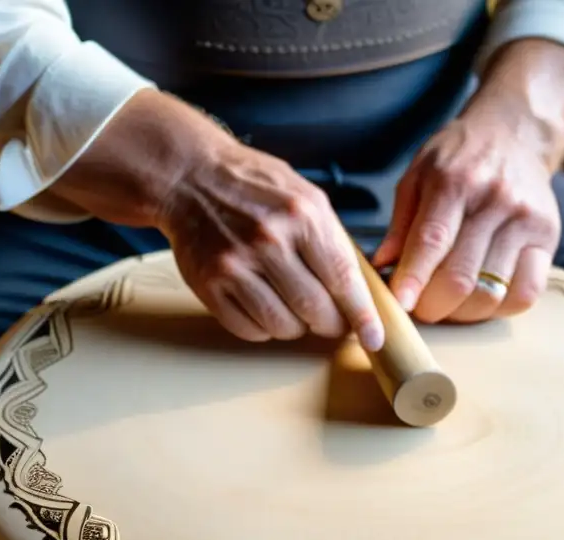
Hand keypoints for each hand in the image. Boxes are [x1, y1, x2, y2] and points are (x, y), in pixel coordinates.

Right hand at [159, 142, 382, 349]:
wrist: (189, 178)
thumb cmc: (252, 187)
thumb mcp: (304, 196)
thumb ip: (331, 239)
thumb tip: (360, 289)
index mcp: (302, 215)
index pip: (343, 279)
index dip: (361, 315)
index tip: (373, 338)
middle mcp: (269, 240)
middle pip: (315, 309)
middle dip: (330, 325)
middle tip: (332, 323)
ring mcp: (235, 265)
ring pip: (282, 326)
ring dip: (296, 327)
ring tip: (293, 309)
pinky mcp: (209, 285)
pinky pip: (248, 329)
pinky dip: (263, 327)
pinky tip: (263, 306)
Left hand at [372, 115, 560, 324]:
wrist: (513, 135)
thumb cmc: (456, 161)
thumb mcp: (418, 176)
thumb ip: (400, 223)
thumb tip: (380, 267)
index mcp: (455, 181)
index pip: (432, 240)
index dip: (414, 278)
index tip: (400, 305)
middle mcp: (495, 200)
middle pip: (461, 276)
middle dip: (433, 305)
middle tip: (421, 308)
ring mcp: (526, 220)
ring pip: (491, 292)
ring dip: (462, 313)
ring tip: (448, 305)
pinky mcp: (548, 237)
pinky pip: (525, 293)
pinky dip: (498, 309)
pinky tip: (481, 300)